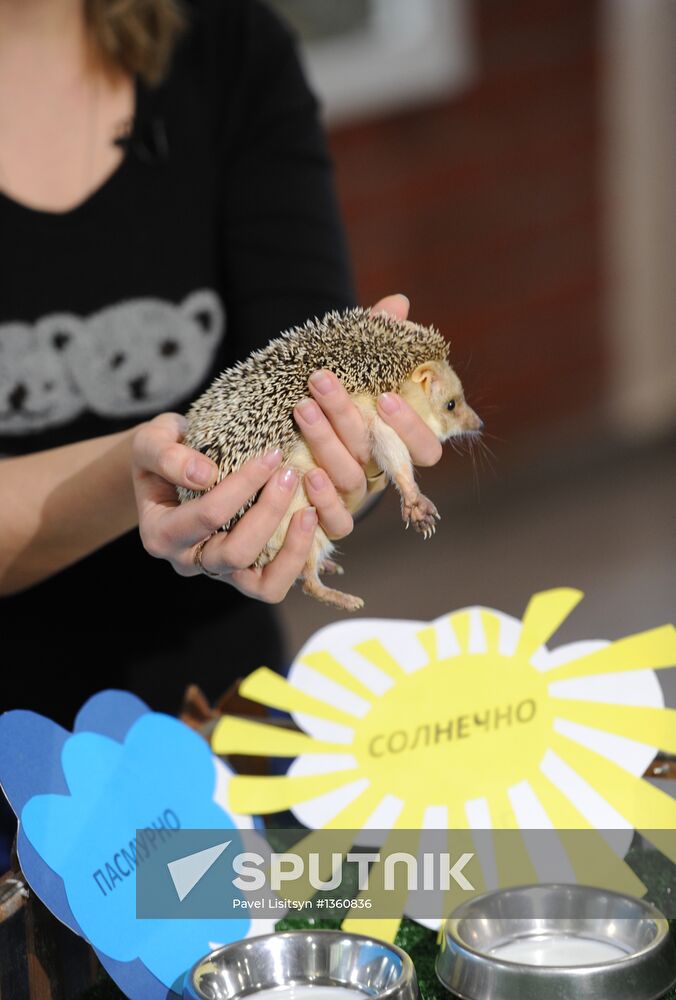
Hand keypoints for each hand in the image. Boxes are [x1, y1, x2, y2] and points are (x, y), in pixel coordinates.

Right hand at [132, 413, 317, 602]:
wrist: (169, 472)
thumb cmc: (162, 454)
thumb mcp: (150, 442)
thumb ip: (166, 455)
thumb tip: (205, 475)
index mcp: (160, 534)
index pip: (208, 516)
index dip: (243, 486)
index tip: (271, 454)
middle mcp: (188, 561)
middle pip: (236, 554)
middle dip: (269, 513)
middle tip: (290, 475)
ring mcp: (219, 572)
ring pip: (262, 586)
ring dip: (291, 548)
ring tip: (309, 510)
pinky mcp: (243, 575)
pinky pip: (274, 584)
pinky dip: (296, 560)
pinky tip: (307, 522)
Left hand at [293, 293, 443, 522]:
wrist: (285, 445)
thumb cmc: (334, 402)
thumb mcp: (353, 370)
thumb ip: (378, 342)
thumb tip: (398, 304)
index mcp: (395, 441)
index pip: (426, 446)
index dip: (410, 425)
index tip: (385, 395)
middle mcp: (379, 470)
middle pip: (377, 452)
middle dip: (348, 414)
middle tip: (320, 379)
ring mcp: (355, 497)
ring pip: (352, 480)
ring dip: (326, 443)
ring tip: (301, 408)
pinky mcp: (329, 518)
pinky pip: (336, 522)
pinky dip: (322, 500)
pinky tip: (303, 473)